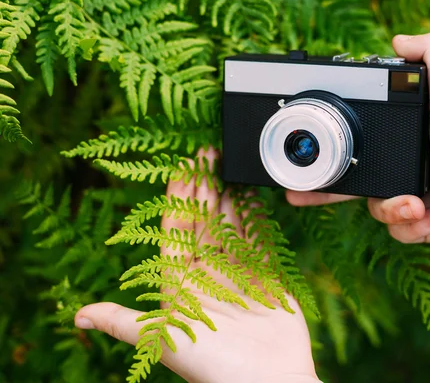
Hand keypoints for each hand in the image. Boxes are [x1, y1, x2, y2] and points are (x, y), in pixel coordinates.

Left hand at [74, 149, 319, 382]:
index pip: (175, 230)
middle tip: (205, 153)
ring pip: (230, 222)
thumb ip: (124, 322)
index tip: (180, 169)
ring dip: (228, 193)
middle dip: (203, 186)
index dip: (177, 199)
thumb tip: (78, 316)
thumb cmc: (213, 366)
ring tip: (227, 162)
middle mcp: (208, 272)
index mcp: (181, 282)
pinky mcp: (266, 272)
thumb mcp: (162, 340)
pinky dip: (255, 214)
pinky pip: (259, 236)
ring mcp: (239, 270)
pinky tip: (251, 191)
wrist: (268, 380)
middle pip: (203, 220)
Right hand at [287, 32, 429, 257]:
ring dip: (393, 210)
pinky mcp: (424, 225)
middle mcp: (411, 163)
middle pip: (355, 178)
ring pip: (376, 209)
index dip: (335, 145)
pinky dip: (415, 226)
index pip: (362, 137)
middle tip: (300, 195)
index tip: (315, 153)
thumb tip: (399, 40)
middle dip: (328, 191)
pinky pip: (398, 232)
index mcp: (410, 135)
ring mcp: (416, 195)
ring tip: (418, 204)